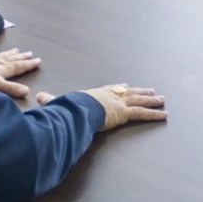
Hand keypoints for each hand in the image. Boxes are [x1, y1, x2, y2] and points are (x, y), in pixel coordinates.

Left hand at [0, 48, 40, 98]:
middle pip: (11, 59)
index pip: (19, 66)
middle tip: (30, 53)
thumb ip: (11, 88)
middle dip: (22, 57)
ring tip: (15, 50)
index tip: (38, 60)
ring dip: (9, 54)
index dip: (29, 64)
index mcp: (2, 69)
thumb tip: (27, 91)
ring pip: (0, 56)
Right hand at [37, 84, 167, 131]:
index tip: (125, 86)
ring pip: (139, 101)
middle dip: (141, 92)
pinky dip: (154, 114)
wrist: (76, 109)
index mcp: (96, 93)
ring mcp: (119, 103)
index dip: (119, 88)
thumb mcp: (59, 103)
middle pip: (129, 92)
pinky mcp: (125, 113)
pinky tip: (164, 115)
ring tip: (163, 100)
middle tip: (153, 91)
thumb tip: (38, 97)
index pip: (111, 89)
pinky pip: (143, 113)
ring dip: (152, 101)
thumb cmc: (68, 107)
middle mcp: (110, 96)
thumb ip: (51, 101)